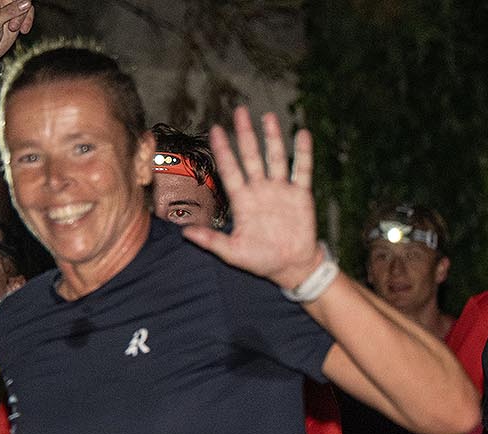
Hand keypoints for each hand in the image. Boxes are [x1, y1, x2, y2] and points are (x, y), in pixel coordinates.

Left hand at [0, 0, 33, 65]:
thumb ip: (8, 12)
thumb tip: (26, 2)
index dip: (15, 2)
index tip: (17, 14)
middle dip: (20, 13)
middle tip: (12, 26)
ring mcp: (8, 9)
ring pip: (25, 5)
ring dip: (24, 18)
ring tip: (14, 29)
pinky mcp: (16, 18)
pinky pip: (28, 14)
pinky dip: (28, 22)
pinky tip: (22, 31)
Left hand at [184, 108, 321, 291]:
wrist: (292, 268)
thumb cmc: (261, 260)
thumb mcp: (232, 253)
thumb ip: (210, 241)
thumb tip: (184, 233)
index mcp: (243, 200)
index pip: (230, 169)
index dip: (223, 150)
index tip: (216, 130)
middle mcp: (260, 190)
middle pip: (251, 156)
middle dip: (245, 134)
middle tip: (239, 112)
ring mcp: (281, 190)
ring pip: (275, 158)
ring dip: (272, 138)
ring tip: (267, 117)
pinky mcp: (301, 195)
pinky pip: (302, 170)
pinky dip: (303, 153)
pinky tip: (302, 135)